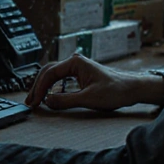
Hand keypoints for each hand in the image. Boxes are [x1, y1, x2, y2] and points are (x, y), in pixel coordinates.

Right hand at [24, 54, 163, 111]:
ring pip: (53, 75)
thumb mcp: (89, 98)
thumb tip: (47, 101)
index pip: (50, 73)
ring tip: (35, 99)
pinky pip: (61, 79)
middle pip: (48, 72)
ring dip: (43, 86)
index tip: (34, 101)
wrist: (132, 89)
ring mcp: (78, 68)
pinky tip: (48, 95)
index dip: (39, 88)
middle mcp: (75, 62)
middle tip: (30, 101)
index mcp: (76, 63)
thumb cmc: (116, 90)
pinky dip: (52, 87)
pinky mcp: (81, 75)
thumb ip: (66, 100)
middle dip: (37, 86)